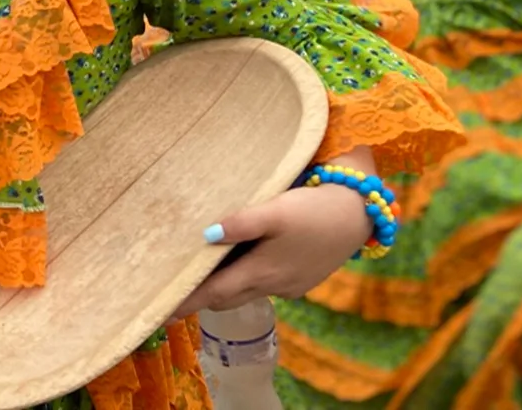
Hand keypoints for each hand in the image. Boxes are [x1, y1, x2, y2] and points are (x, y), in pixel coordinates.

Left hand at [169, 183, 370, 319]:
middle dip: (202, 296)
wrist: (359, 213)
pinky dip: (250, 277)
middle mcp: (274, 286)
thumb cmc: (313, 209)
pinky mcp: (302, 279)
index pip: (214, 294)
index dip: (187, 303)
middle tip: (176, 290)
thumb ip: (239, 223)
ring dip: (226, 286)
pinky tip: (245, 258)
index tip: (161, 312)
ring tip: (203, 273)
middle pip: (228, 297)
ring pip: (247, 291)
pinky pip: (267, 283)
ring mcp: (290, 285)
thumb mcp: (274, 210)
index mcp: (262, 272)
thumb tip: (204, 235)